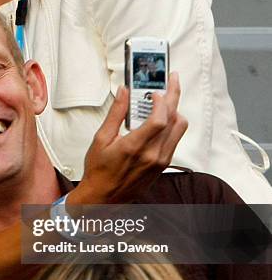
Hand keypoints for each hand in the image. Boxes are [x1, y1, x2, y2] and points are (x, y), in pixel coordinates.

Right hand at [68, 73, 187, 203]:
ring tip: (166, 102)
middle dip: (174, 97)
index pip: (160, 119)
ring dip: (175, 111)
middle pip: (175, 120)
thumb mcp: (101, 140)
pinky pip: (175, 140)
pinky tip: (161, 121)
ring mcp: (160, 161)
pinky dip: (172, 126)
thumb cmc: (99, 171)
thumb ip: (115, 114)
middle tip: (172, 82)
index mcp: (134, 147)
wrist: (103, 197)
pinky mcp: (163, 165)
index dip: (162, 100)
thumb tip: (123, 93)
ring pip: (180, 129)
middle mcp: (152, 155)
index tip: (155, 91)